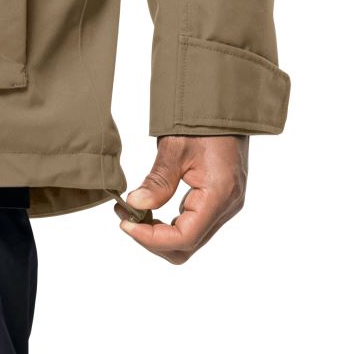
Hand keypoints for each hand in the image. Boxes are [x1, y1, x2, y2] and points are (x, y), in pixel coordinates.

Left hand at [114, 135, 248, 263]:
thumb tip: (135, 205)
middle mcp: (226, 207)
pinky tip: (150, 208)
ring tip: (133, 212)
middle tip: (126, 218)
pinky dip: (168, 224)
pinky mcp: (219, 202)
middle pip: (186, 246)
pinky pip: (193, 226)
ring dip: (158, 233)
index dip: (151, 238)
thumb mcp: (175, 147)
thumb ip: (158, 181)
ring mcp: (225, 206)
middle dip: (152, 239)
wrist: (227, 107)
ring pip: (189, 240)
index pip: (184, 238)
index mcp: (219, 195)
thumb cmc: (204, 122)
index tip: (126, 223)